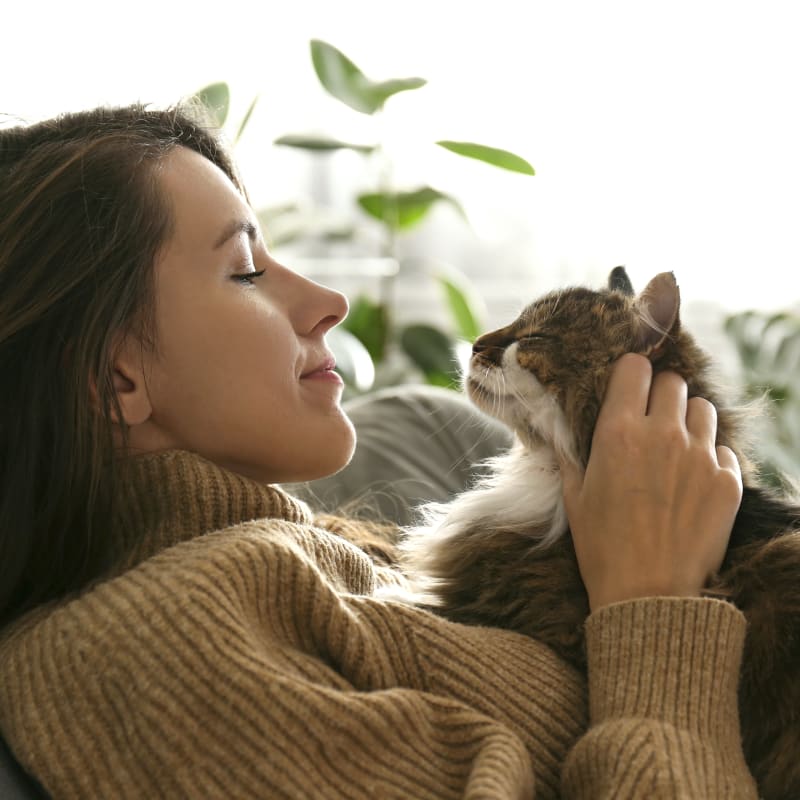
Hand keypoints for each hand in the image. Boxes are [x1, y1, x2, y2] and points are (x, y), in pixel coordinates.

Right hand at [560, 353, 742, 610]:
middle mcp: (663, 435)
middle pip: (672, 382)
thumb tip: (560, 429)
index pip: (634, 367)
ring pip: (703, 408)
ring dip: (688, 419)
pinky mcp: (728, 482)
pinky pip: (723, 449)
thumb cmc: (602, 547)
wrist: (647, 596)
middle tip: (650, 418)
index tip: (627, 385)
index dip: (629, 372)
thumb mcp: (574, 496)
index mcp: (619, 433)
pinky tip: (693, 480)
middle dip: (660, 393)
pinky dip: (710, 457)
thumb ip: (570, 454)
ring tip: (675, 445)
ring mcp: (701, 457)